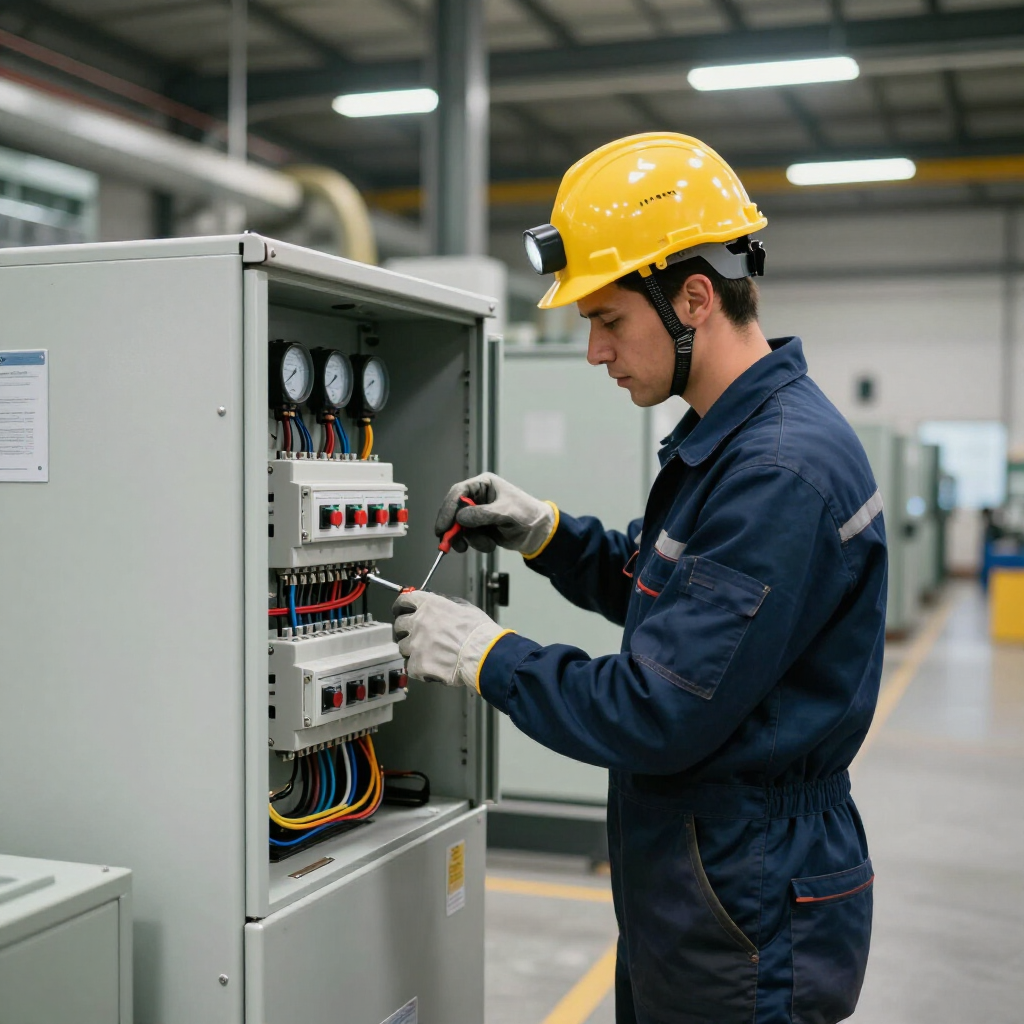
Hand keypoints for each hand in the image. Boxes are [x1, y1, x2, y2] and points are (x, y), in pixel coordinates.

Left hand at [392, 590, 508, 688]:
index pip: (404, 600)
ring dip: (412, 650)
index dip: (401, 606)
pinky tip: (431, 667)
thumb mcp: (465, 608)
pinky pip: (411, 666)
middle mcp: (419, 623)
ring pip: (403, 647)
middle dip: (404, 630)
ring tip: (428, 654)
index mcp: (429, 606)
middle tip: (412, 635)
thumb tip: (440, 605)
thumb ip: (446, 605)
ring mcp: (416, 644)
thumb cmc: (479, 633)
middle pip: (399, 625)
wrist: (483, 655)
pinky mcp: (418, 664)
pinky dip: (419, 668)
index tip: (400, 610)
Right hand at [434, 472, 556, 555]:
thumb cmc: (526, 514)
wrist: (538, 533)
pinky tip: (491, 544)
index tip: (443, 527)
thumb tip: (460, 519)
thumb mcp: (505, 512)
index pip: (458, 493)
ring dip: (470, 539)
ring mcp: (477, 514)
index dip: (448, 509)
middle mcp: (477, 497)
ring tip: (487, 544)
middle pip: (454, 511)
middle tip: (450, 543)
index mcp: (483, 484)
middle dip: (454, 528)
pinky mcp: (480, 528)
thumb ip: (483, 514)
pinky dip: (477, 544)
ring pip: (460, 527)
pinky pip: (469, 537)